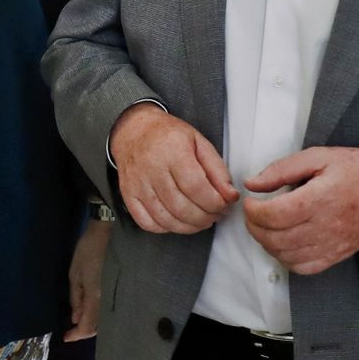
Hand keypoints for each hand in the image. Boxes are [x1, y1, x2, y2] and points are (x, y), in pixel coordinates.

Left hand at [64, 218, 109, 341]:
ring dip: (92, 325)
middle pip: (98, 326)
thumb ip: (76, 297)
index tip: (65, 337)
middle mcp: (108, 300)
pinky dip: (100, 316)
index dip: (76, 334)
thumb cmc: (88, 250)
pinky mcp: (119, 289)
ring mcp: (116, 295)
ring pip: (105, 320)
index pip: (87, 325)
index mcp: (96, 296)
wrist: (108, 233)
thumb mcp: (75, 273)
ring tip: (79, 323)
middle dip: (83, 332)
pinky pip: (109, 310)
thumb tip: (75, 318)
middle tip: (71, 331)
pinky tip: (91, 313)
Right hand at [109, 103, 238, 233]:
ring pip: (165, 218)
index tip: (224, 205)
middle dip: (205, 218)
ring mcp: (137, 183)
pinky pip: (147, 222)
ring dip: (189, 227)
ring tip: (200, 220)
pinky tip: (176, 220)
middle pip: (181, 207)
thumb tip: (230, 195)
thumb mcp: (199, 143)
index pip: (196, 187)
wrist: (135, 130)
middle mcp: (152, 167)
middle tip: (215, 215)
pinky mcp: (128, 194)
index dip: (214, 203)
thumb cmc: (168, 136)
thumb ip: (217, 170)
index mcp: (172, 149)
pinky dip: (165, 228)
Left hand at [243, 146, 358, 274]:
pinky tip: (282, 243)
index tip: (249, 201)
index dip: (253, 211)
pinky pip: (303, 268)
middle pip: (276, 238)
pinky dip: (285, 259)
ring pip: (286, 255)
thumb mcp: (318, 157)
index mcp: (320, 198)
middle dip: (254, 227)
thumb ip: (281, 169)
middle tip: (252, 214)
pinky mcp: (335, 255)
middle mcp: (325, 226)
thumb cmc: (353, 171)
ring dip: (266, 243)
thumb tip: (252, 183)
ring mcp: (331, 245)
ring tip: (265, 226)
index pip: (275, 215)